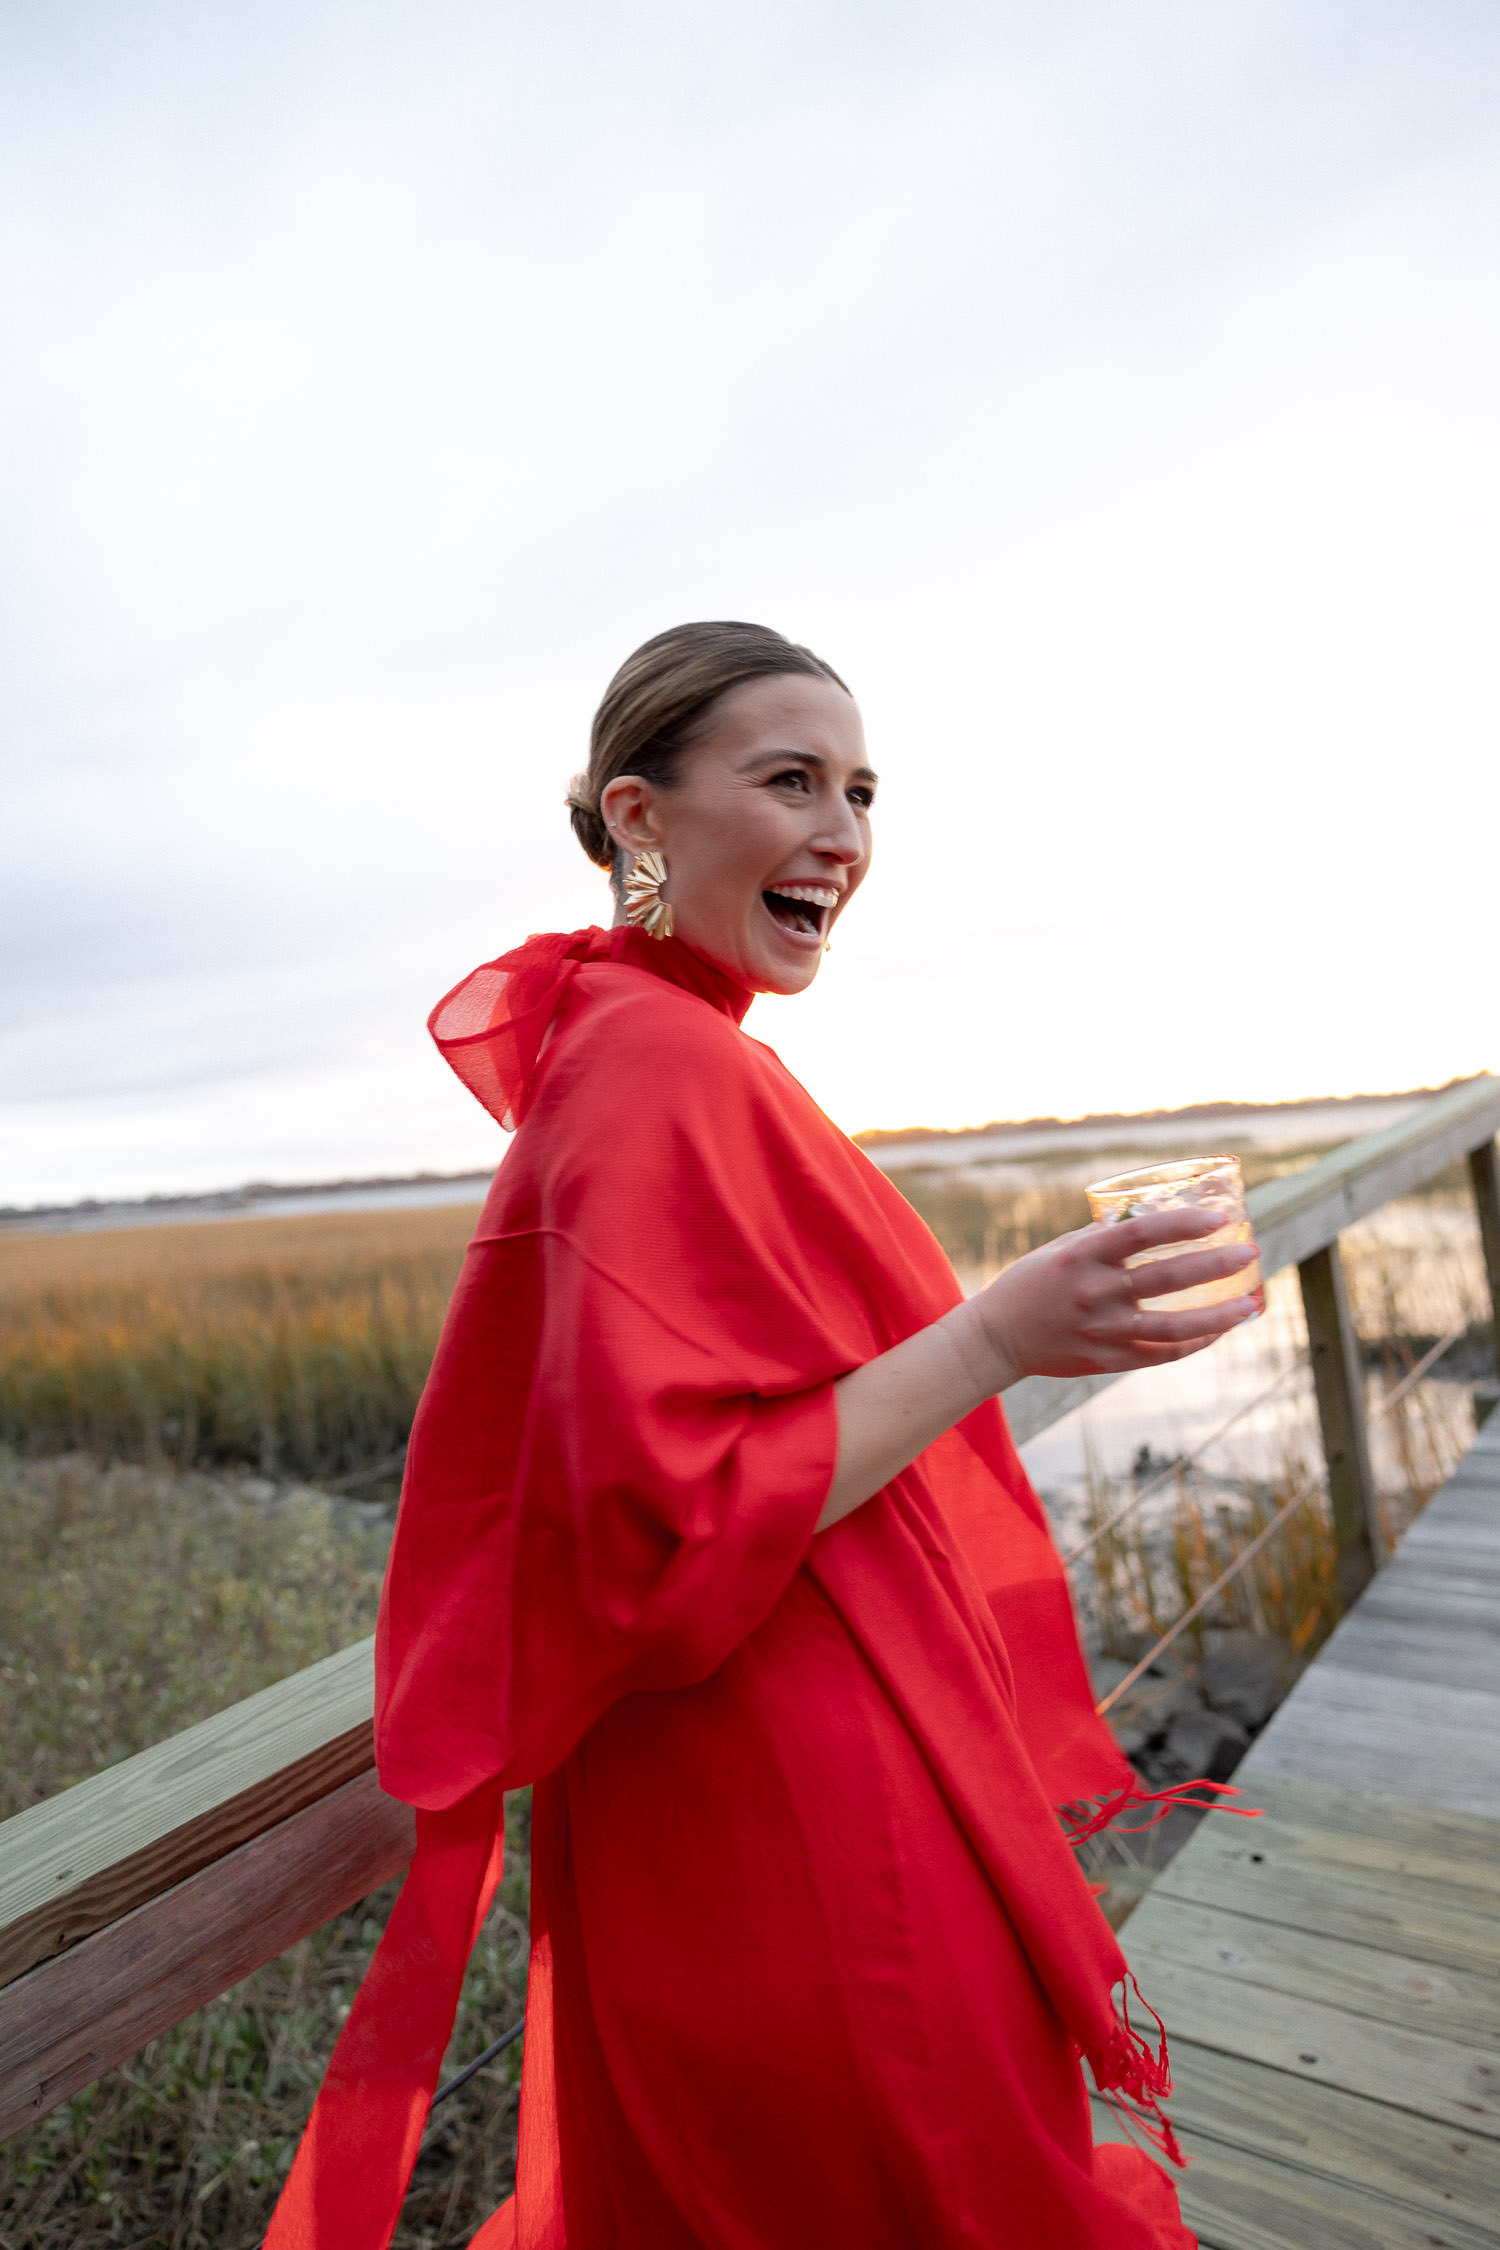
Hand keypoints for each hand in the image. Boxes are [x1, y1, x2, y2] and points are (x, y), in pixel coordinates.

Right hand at [970, 1209, 1260, 1380]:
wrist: (996, 1338)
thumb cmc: (1031, 1284)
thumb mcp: (1061, 1251)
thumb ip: (1103, 1239)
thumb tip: (1147, 1217)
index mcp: (1082, 1257)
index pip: (1141, 1234)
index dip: (1183, 1224)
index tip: (1219, 1219)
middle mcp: (1095, 1293)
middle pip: (1167, 1278)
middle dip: (1215, 1265)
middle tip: (1249, 1253)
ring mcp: (1103, 1331)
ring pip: (1173, 1326)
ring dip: (1217, 1315)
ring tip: (1250, 1304)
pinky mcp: (1107, 1360)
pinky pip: (1161, 1353)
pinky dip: (1193, 1342)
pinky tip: (1218, 1331)